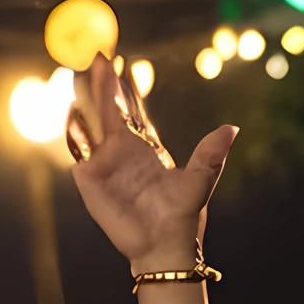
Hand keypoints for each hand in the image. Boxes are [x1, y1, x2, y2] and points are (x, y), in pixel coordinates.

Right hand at [64, 54, 235, 273]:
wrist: (164, 246)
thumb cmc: (181, 217)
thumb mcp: (199, 181)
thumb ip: (210, 154)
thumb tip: (231, 128)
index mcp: (147, 151)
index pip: (135, 114)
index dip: (128, 91)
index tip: (123, 66)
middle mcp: (124, 154)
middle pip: (110, 112)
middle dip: (104, 86)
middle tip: (100, 56)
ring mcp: (105, 165)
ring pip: (92, 126)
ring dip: (86, 101)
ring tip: (79, 75)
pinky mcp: (91, 179)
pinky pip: (80, 152)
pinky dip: (76, 133)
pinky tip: (73, 114)